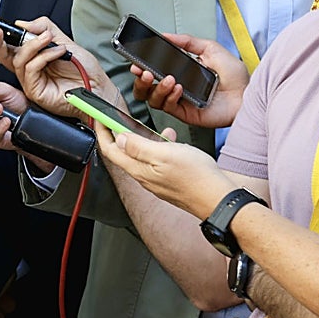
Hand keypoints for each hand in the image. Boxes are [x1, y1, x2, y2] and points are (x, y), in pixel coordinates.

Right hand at [0, 20, 117, 117]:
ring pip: (19, 60)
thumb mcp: (65, 41)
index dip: (1, 37)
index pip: (11, 46)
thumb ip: (44, 29)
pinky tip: (57, 52)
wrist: (98, 87)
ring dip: (34, 45)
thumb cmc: (85, 71)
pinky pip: (31, 69)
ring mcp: (31, 81)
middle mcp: (29, 70)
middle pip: (4, 56)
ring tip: (49, 38)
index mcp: (34, 58)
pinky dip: (43, 57)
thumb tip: (24, 24)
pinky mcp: (35, 91)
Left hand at [91, 120, 231, 219]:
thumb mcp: (164, 154)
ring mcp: (156, 180)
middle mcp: (144, 177)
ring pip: (142, 155)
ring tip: (155, 129)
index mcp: (138, 169)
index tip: (99, 118)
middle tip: (120, 120)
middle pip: (123, 153)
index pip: (110, 150)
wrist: (219, 200)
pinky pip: (157, 161)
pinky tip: (173, 142)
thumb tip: (119, 138)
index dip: (102, 132)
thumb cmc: (196, 178)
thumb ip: (138, 146)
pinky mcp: (168, 181)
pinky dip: (161, 148)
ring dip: (145, 139)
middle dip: (120, 134)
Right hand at [129, 33, 247, 128]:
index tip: (136, 62)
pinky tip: (178, 87)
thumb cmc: (235, 75)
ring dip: (156, 88)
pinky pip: (168, 107)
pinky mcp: (185, 114)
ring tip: (167, 78)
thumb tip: (166, 35)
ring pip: (153, 99)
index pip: (152, 71)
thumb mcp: (210, 49)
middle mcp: (175, 88)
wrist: (248, 93)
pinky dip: (170, 96)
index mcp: (178, 72)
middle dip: (140, 80)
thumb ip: (187, 41)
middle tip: (143, 72)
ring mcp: (179, 102)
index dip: (141, 68)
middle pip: (145, 88)